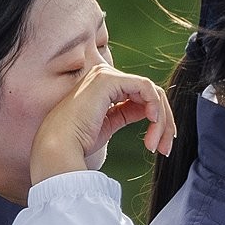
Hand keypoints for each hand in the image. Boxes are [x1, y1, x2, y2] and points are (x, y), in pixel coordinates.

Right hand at [29, 64, 174, 185]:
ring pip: (151, 92)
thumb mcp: (108, 127)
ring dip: (161, 120)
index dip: (158, 121)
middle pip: (149, 94)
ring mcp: (105, 75)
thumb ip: (127, 114)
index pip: (140, 97)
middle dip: (164, 122)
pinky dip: (155, 107)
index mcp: (102, 89)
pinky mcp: (108, 79)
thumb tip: (150, 112)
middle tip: (166, 147)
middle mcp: (104, 77)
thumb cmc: (76, 145)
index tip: (162, 145)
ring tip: (157, 145)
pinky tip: (152, 123)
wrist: (59, 149)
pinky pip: (146, 88)